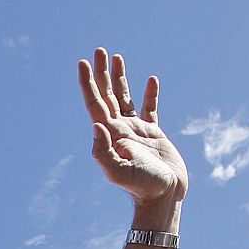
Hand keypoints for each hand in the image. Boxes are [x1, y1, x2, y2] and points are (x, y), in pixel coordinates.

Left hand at [78, 50, 187, 214]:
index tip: (84, 63)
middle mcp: (120, 130)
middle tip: (99, 51)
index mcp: (110, 135)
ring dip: (120, 78)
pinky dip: (150, 94)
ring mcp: (136, 132)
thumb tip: (96, 125)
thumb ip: (104, 151)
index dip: (88, 83)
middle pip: (108, 95)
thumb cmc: (143, 187)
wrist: (164, 197)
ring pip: (125, 98)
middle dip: (102, 73)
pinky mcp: (153, 135)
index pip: (96, 104)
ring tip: (117, 57)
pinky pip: (150, 109)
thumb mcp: (119, 172)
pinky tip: (150, 80)